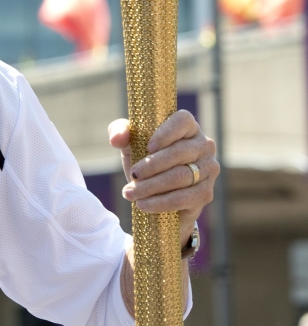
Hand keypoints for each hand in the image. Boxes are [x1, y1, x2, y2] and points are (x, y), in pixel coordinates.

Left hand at [108, 110, 217, 246]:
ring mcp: (208, 169)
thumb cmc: (144, 157)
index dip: (166, 133)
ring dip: (152, 186)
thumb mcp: (130, 142)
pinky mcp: (206, 193)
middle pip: (179, 152)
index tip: (148, 147)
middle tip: (133, 175)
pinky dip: (161, 202)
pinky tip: (143, 204)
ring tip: (130, 192)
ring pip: (181, 177)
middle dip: (152, 165)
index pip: (182, 121)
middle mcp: (204, 145)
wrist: (156, 191)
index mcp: (187, 126)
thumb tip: (116, 139)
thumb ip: (120, 131)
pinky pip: (184, 198)